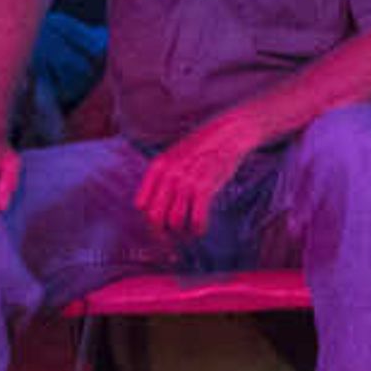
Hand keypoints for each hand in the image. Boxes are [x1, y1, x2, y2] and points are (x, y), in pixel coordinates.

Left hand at [135, 119, 254, 234]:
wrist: (229, 132)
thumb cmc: (203, 148)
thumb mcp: (176, 157)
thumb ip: (163, 179)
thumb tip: (154, 209)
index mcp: (158, 167)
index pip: (141, 206)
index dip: (149, 220)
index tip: (161, 228)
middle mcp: (168, 174)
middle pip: (155, 218)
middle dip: (163, 234)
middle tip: (174, 238)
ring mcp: (186, 181)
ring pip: (174, 222)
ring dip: (183, 234)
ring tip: (190, 233)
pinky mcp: (205, 187)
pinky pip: (196, 219)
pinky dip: (198, 230)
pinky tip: (201, 229)